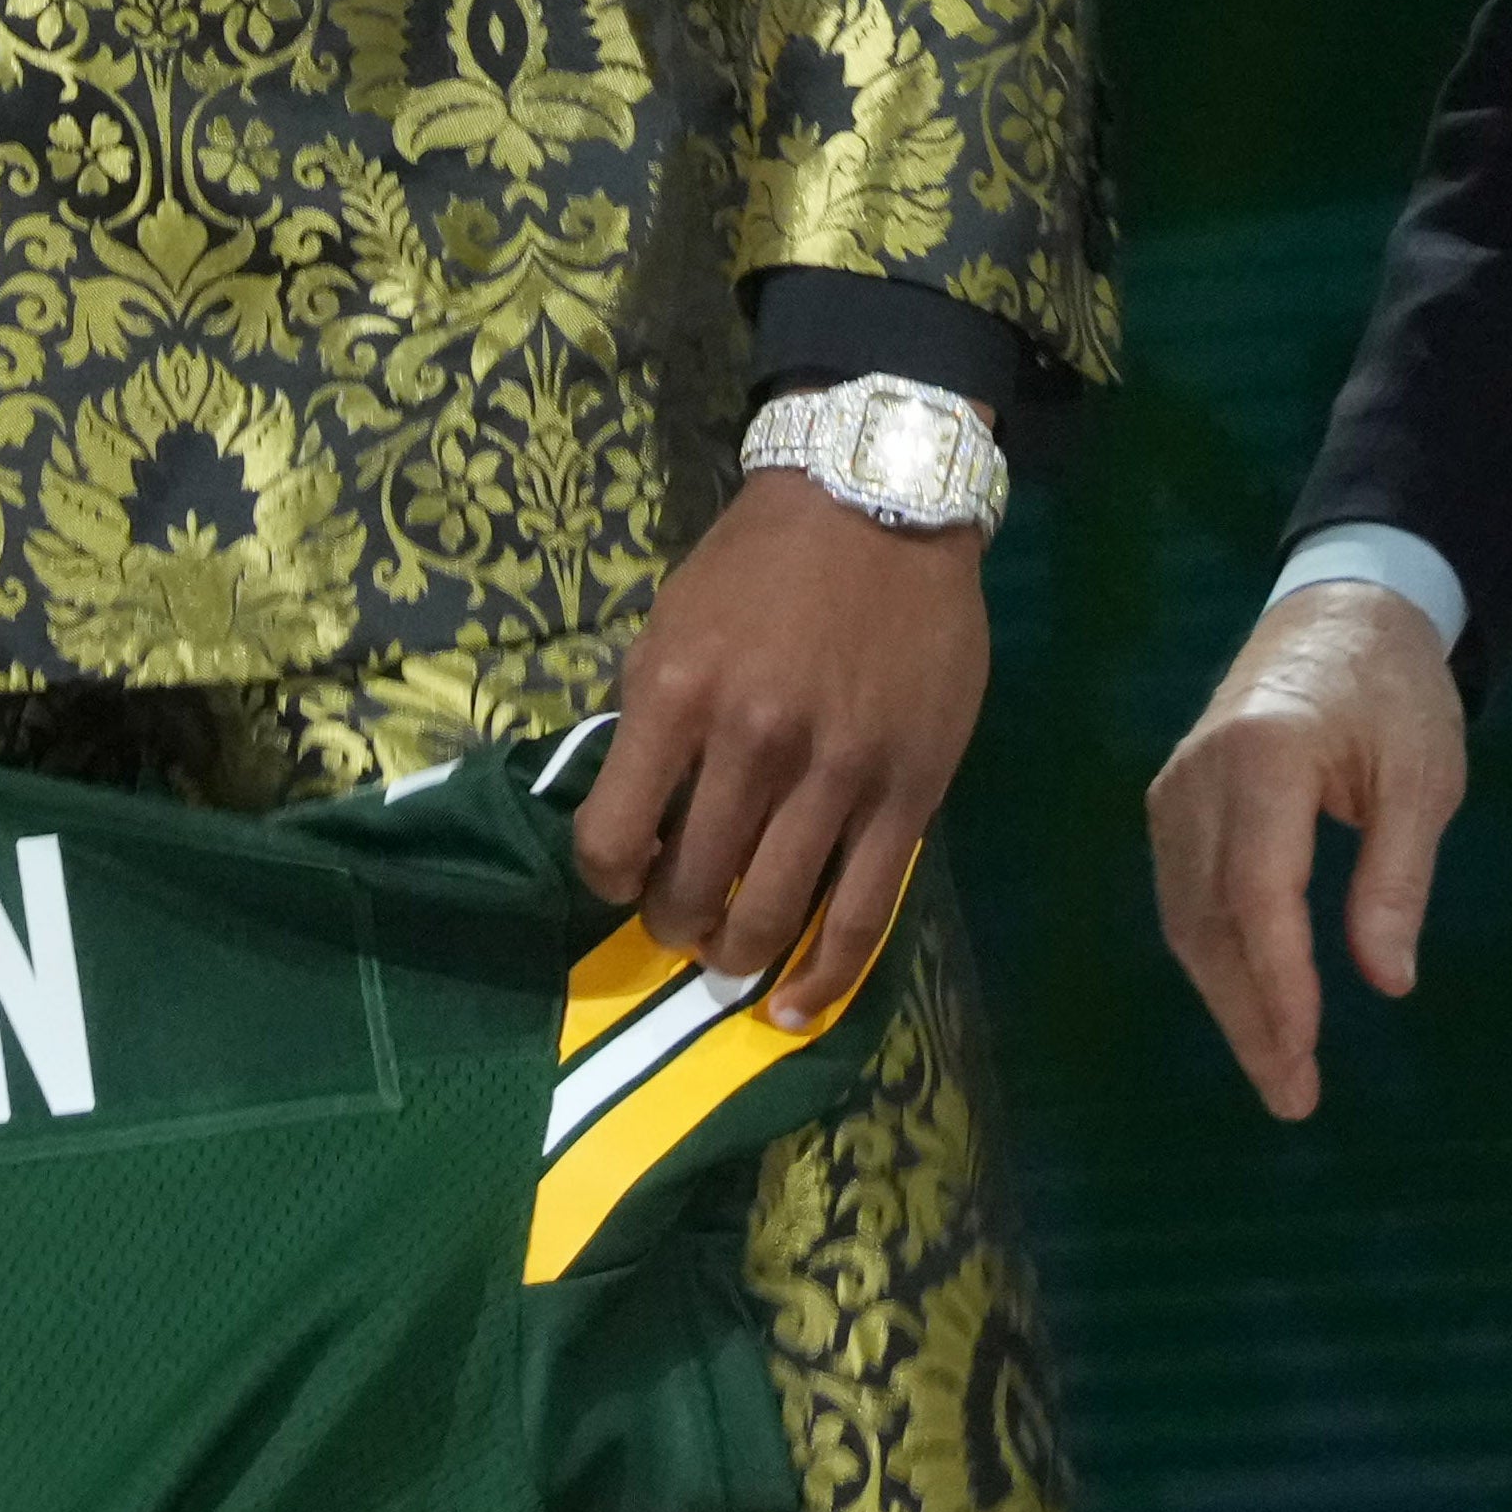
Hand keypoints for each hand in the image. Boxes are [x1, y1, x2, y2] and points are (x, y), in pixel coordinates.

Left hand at [572, 472, 991, 1029]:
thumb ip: (653, 722)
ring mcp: (835, 774)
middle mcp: (752, 742)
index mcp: (677, 696)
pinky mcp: (906, 793)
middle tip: (680, 922)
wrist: (881, 504)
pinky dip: (825, 976)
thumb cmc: (761, 564)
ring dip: (737, 951)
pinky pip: (862, 912)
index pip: (611, 837)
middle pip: (690, 885)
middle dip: (673, 923)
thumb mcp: (672, 624)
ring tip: (728, 956)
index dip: (605, 876)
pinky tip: (796, 1007)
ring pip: (772, 912)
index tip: (621, 874)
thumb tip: (633, 820)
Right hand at [1144, 579, 1466, 1123]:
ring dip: (1228, 999)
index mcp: (1264, 754)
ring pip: (1187, 916)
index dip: (1276, 979)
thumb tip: (1388, 981)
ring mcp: (1176, 788)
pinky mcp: (1175, 802)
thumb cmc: (1394, 691)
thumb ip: (1399, 877)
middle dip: (1248, 1015)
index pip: (1258, 888)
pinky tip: (1253, 1006)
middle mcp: (1199, 774)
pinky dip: (1216, 958)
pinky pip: (1185, 895)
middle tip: (1293, 1096)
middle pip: (1207, 916)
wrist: (1340, 613)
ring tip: (1280, 1072)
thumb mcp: (1424, 777)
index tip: (1304, 1050)